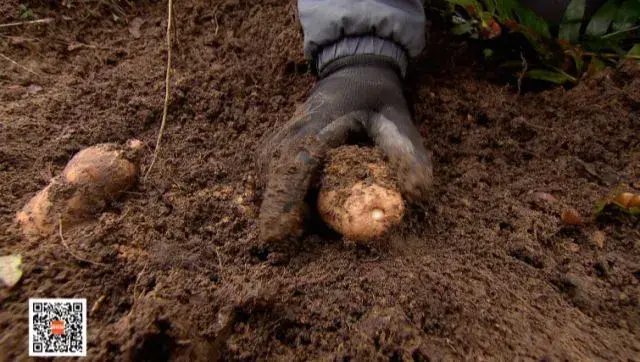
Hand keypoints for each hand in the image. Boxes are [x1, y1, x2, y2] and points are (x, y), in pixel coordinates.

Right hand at [258, 56, 432, 243]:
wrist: (355, 70)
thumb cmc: (377, 98)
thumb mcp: (397, 120)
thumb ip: (406, 153)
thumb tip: (417, 193)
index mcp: (322, 122)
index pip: (298, 163)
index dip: (285, 199)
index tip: (278, 233)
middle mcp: (295, 127)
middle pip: (274, 174)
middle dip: (278, 210)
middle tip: (292, 238)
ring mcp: (283, 132)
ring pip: (268, 174)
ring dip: (278, 200)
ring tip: (298, 220)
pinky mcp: (278, 139)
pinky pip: (269, 169)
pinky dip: (276, 189)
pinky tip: (294, 202)